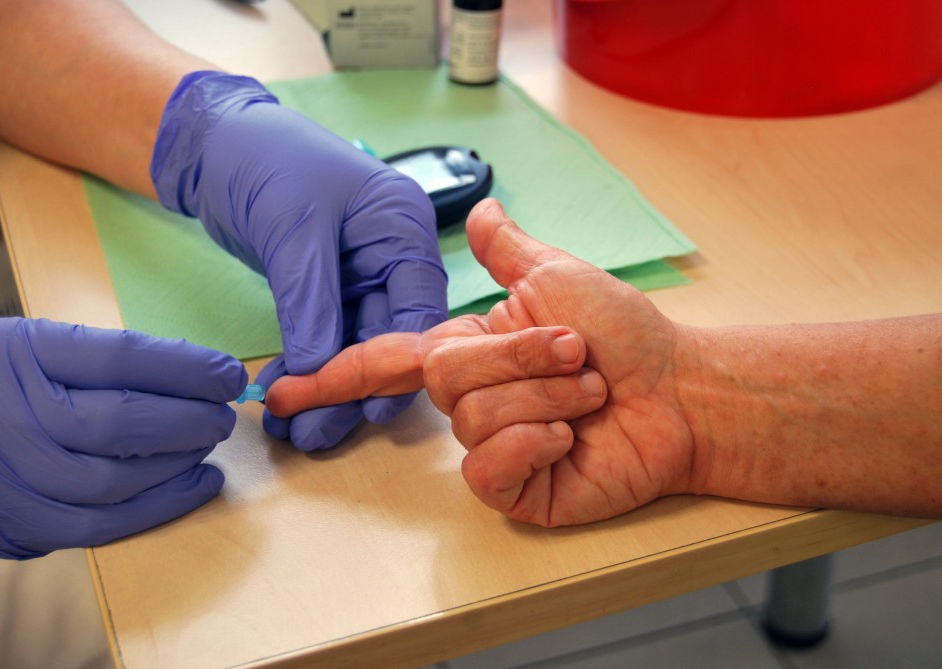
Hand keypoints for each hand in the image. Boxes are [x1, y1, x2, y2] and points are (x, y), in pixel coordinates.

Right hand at [0, 318, 245, 558]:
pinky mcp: (3, 523)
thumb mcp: (30, 346)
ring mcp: (2, 473)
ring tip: (205, 450)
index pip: (119, 358)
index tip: (229, 375)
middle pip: (121, 422)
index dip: (187, 368)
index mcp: (22, 354)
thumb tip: (196, 376)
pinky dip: (153, 510)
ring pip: (113, 482)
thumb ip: (101, 359)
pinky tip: (190, 489)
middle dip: (189, 422)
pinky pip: (92, 528)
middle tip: (222, 417)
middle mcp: (9, 413)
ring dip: (176, 468)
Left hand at [151, 72, 447, 450]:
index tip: (367, 408)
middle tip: (314, 433)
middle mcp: (391, 255)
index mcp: (402, 227)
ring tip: (292, 430)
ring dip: (324, 390)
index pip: (419, 308)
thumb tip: (320, 374)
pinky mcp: (328, 290)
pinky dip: (303, 371)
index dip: (397, 363)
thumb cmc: (264, 159)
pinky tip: (282, 401)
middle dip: (350, 389)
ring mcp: (361, 275)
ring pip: (353, 348)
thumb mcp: (292, 229)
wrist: (213, 143)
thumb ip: (311, 303)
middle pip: (386, 337)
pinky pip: (323, 340)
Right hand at [267, 199, 696, 525]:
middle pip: (443, 377)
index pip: (383, 364)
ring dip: (547, 397)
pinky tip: (569, 440)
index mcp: (470, 352)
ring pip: (474, 417)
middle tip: (577, 356)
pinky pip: (489, 467)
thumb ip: (510, 252)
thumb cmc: (628, 336)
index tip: (278, 392)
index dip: (331, 377)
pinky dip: (536, 442)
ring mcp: (493, 448)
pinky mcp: (516, 488)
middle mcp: (473, 401)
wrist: (681, 391)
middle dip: (521, 357)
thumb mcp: (560, 277)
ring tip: (589, 396)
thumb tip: (483, 210)